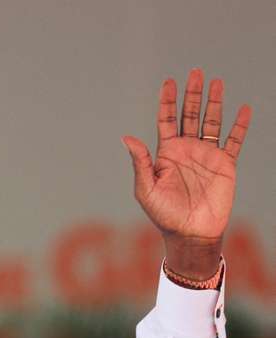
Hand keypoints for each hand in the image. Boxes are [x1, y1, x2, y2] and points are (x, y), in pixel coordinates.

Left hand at [121, 69, 251, 278]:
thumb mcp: (146, 188)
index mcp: (166, 153)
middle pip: (190, 115)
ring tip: (217, 82)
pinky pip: (234, 141)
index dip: (167, 101)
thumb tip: (127, 137)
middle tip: (195, 72)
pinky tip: (243, 110)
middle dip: (192, 94)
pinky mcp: (225, 165)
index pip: (166, 120)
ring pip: (211, 122)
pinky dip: (240, 126)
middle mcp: (186, 150)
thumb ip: (140, 162)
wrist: (190, 233)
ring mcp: (206, 156)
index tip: (168, 82)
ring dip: (214, 103)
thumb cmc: (163, 214)